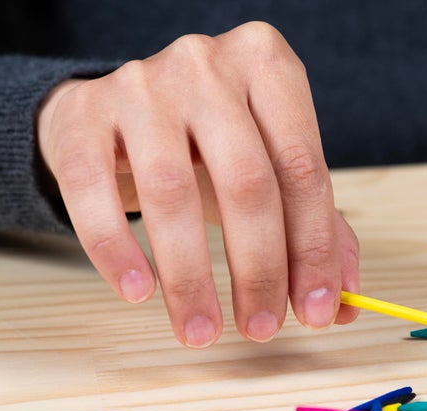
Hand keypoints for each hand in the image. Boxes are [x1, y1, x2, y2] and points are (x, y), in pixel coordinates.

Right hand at [36, 21, 358, 347]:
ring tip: (200, 328)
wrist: (113, 111)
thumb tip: (344, 303)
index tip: (315, 312)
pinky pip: (95, 192)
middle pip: (246, 182)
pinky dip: (116, 250)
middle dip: (259, 269)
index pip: (303, 169)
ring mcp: (140, 85)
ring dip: (190, 278)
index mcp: (268, 67)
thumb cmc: (203, 145)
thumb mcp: (266, 168)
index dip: (313, 250)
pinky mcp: (81, 115)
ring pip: (171, 193)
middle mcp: (207, 66)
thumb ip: (314, 226)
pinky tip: (138, 293)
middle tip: (259, 328)